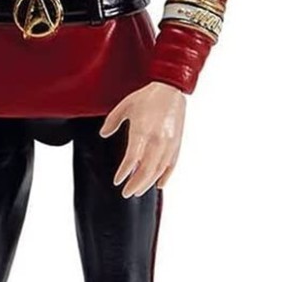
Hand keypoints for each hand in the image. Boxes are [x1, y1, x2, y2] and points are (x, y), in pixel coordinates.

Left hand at [99, 81, 185, 196]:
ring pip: (159, 170)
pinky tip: (159, 185)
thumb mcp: (124, 106)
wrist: (170, 88)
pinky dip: (166, 177)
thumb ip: (112, 122)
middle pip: (147, 169)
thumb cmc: (147, 96)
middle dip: (136, 184)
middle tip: (127, 193)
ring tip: (139, 191)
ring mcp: (169, 143)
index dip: (125, 172)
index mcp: (143, 130)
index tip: (118, 181)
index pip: (132, 158)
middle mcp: (157, 139)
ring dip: (148, 183)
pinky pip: (172, 165)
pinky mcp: (177, 143)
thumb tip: (104, 134)